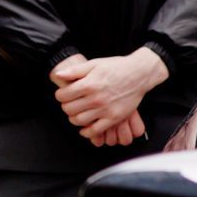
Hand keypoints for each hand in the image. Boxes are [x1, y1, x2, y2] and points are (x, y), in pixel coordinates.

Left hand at [51, 47, 168, 141]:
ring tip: (76, 113)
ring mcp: (105, 110)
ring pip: (79, 121)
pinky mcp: (114, 118)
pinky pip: (95, 131)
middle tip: (69, 103)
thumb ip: (75, 71)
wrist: (138, 74)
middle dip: (66, 106)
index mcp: (89, 84)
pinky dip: (86, 132)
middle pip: (69, 109)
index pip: (63, 95)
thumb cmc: (116, 67)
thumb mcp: (94, 64)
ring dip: (73, 118)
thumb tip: (58, 75)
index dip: (60, 95)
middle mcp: (95, 98)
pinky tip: (84, 128)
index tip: (63, 94)